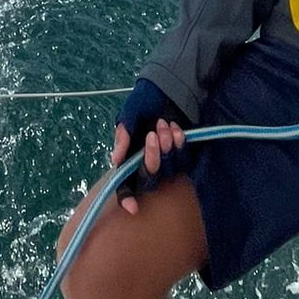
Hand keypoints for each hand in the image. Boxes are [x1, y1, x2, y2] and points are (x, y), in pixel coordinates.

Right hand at [111, 78, 191, 212]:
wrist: (167, 89)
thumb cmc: (143, 102)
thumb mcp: (130, 114)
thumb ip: (123, 134)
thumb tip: (115, 159)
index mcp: (129, 156)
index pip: (125, 184)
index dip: (127, 198)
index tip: (133, 208)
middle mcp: (146, 163)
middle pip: (149, 177)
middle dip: (153, 158)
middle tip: (153, 135)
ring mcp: (165, 160)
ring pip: (167, 169)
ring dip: (167, 148)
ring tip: (164, 124)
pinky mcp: (181, 155)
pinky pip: (183, 160)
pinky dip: (180, 145)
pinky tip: (176, 129)